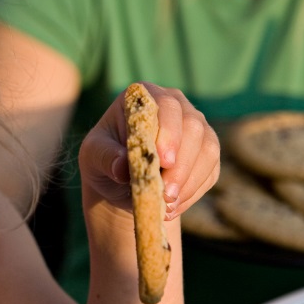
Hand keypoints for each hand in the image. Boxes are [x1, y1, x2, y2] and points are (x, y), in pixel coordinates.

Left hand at [78, 82, 219, 219]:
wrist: (121, 181)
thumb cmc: (105, 158)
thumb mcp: (94, 156)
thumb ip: (106, 157)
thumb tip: (121, 168)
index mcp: (147, 96)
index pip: (167, 106)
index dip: (170, 132)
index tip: (164, 161)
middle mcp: (177, 106)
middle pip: (193, 128)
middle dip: (182, 164)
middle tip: (166, 193)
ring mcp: (196, 129)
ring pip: (208, 150)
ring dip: (189, 181)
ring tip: (166, 205)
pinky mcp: (206, 154)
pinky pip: (210, 172)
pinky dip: (193, 192)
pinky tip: (172, 207)